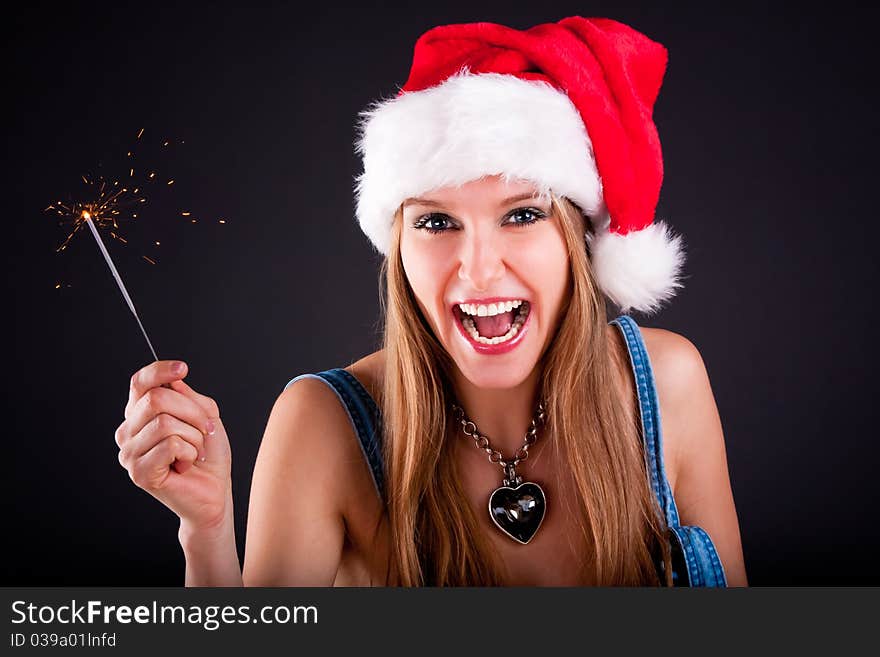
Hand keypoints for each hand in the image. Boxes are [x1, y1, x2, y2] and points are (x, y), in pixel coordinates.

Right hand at [116, 360, 232, 531]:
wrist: (215, 490)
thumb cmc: (208, 454)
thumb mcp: (206, 416)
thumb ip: (190, 397)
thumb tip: (173, 383)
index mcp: (140, 414)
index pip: (140, 383)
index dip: (159, 371)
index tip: (182, 368)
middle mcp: (128, 431)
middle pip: (156, 399)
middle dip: (192, 412)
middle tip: (204, 431)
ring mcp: (130, 453)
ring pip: (165, 423)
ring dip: (193, 436)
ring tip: (193, 451)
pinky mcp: (139, 473)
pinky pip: (170, 445)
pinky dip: (189, 453)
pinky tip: (186, 464)